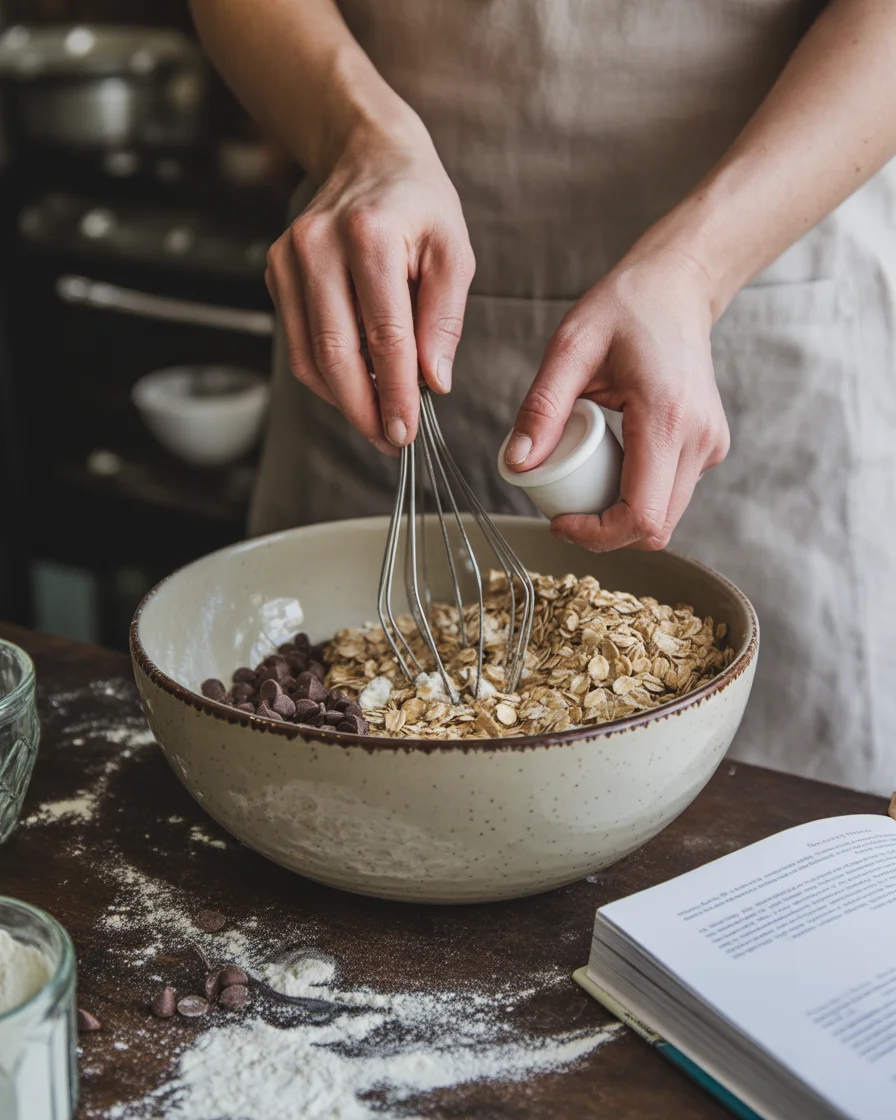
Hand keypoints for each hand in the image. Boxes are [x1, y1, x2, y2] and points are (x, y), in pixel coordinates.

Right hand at [265, 116, 474, 452]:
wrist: (368, 155)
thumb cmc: (418, 204)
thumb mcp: (453, 250)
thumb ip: (444, 318)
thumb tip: (434, 381)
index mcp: (368, 235)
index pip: (384, 336)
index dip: (398, 392)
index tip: (409, 432)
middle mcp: (317, 245)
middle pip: (335, 353)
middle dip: (364, 409)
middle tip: (390, 441)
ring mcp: (288, 258)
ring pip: (308, 356)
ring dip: (342, 401)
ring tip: (377, 423)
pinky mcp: (275, 272)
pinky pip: (298, 343)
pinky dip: (326, 377)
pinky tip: (356, 389)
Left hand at [505, 245, 729, 550]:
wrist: (678, 286)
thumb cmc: (625, 308)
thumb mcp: (571, 347)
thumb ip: (542, 407)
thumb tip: (518, 464)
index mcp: (667, 419)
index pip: (641, 515)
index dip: (598, 535)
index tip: (560, 522)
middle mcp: (699, 440)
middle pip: (654, 528)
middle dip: (604, 531)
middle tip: (564, 510)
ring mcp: (710, 447)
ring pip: (664, 517)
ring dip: (619, 515)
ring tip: (584, 479)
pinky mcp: (709, 448)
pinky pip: (670, 494)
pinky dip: (636, 495)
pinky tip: (611, 463)